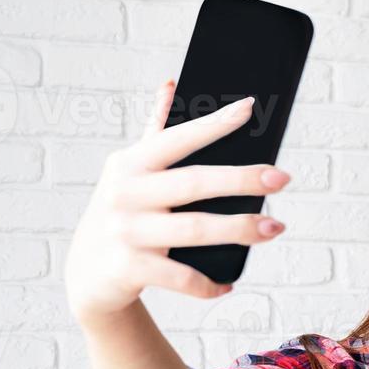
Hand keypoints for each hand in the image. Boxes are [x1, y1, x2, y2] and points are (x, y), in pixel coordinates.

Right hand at [64, 79, 292, 322]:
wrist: (86, 275)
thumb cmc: (121, 214)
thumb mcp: (128, 172)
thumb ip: (152, 132)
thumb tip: (170, 84)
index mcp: (130, 164)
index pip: (178, 138)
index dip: (214, 123)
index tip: (250, 107)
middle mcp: (126, 193)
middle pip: (195, 183)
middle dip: (242, 179)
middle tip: (283, 178)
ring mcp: (125, 231)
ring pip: (195, 229)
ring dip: (241, 229)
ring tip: (275, 228)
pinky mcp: (128, 268)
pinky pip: (181, 277)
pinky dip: (208, 284)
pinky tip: (228, 283)